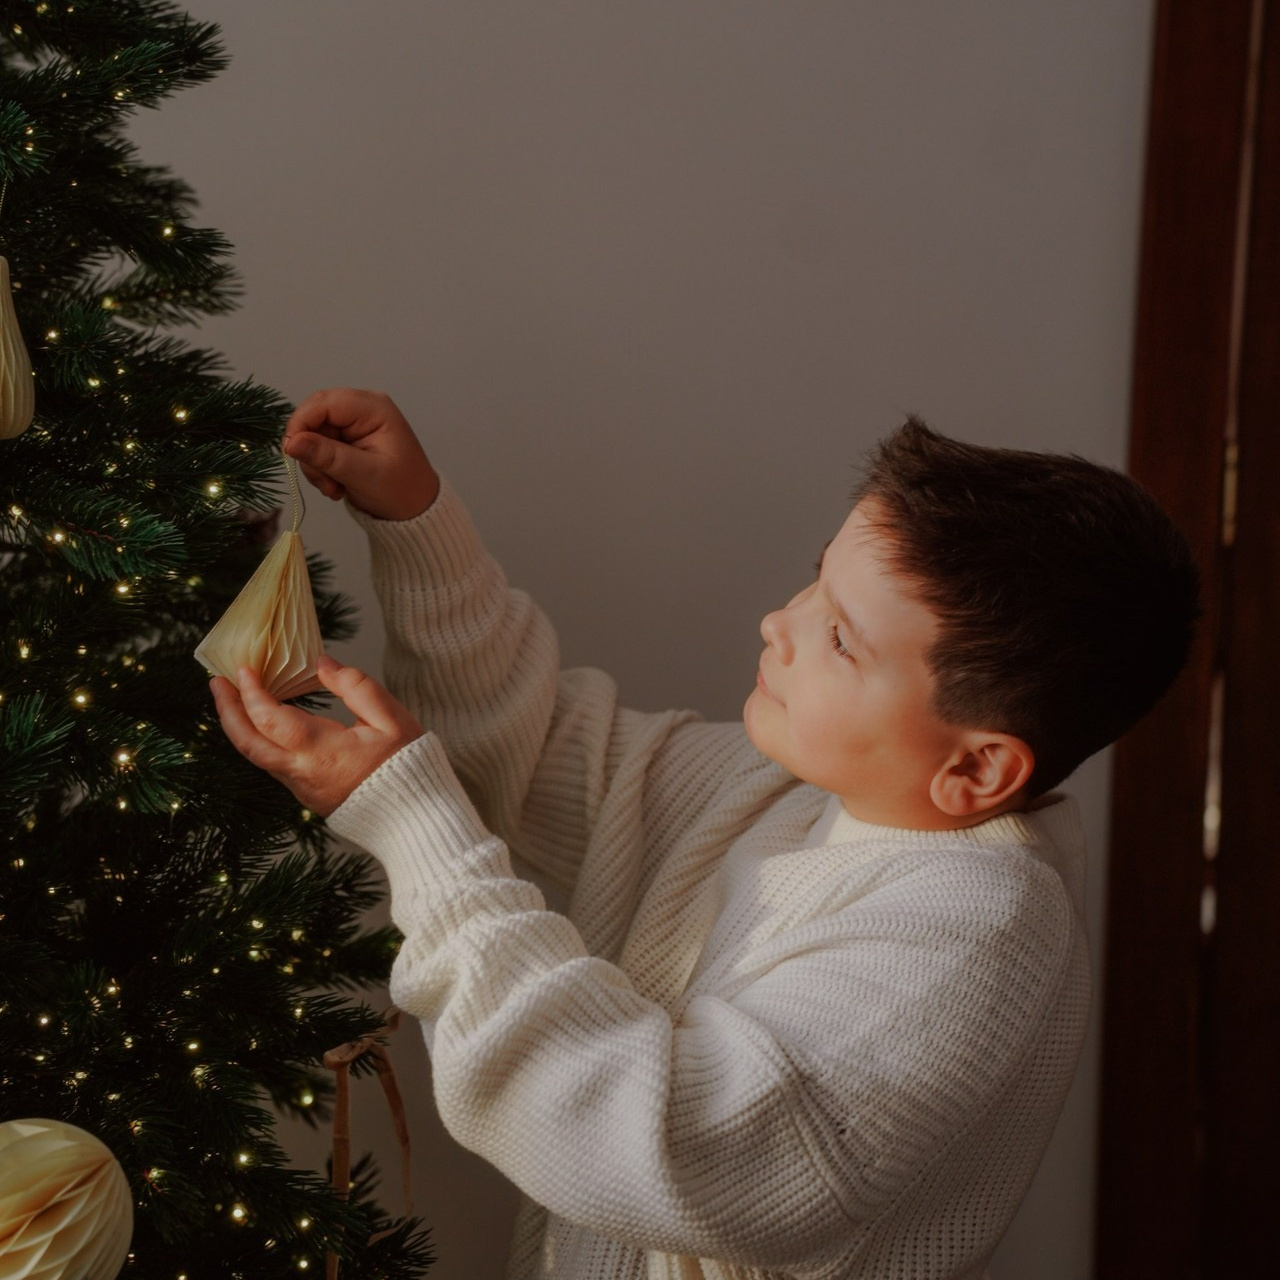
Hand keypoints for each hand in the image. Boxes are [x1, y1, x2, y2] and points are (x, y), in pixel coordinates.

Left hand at [210, 654, 422, 814]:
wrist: (414, 816)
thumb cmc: (407, 766)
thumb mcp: (391, 718)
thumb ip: (355, 686)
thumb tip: (323, 662)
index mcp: (322, 751)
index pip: (270, 719)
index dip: (252, 692)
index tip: (244, 668)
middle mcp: (303, 773)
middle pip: (248, 743)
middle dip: (227, 710)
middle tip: (217, 682)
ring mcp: (302, 787)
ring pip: (257, 756)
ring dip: (240, 725)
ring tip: (235, 697)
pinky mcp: (307, 794)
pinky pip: (274, 764)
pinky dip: (261, 738)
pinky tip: (266, 721)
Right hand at [282, 388, 440, 520]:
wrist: (415, 510)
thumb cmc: (401, 491)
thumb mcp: (364, 476)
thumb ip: (328, 457)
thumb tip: (292, 442)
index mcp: (374, 408)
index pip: (324, 402)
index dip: (301, 423)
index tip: (290, 451)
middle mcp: (362, 408)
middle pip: (314, 417)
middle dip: (310, 450)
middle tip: (322, 481)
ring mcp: (353, 423)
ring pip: (311, 435)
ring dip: (315, 465)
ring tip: (334, 489)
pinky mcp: (345, 439)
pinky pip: (317, 447)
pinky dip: (320, 469)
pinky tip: (336, 486)